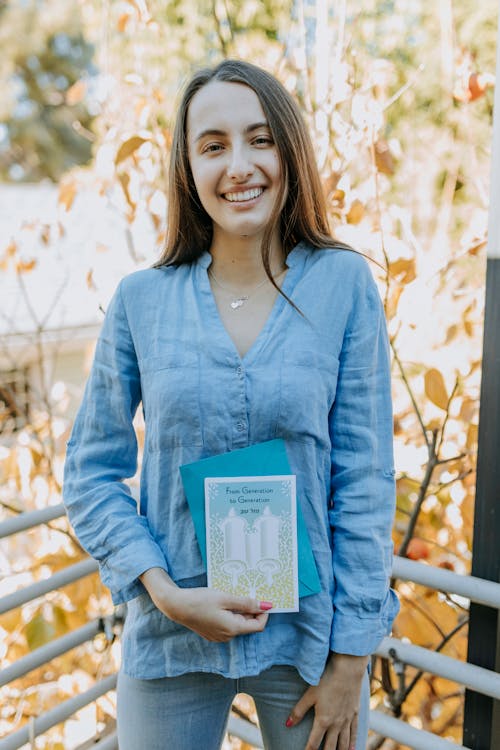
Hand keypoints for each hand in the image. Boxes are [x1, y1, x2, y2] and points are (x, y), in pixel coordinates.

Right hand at [140, 567, 270, 641]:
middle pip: (248, 625)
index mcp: (232, 629)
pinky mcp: (212, 634)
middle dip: (250, 610)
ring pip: (238, 624)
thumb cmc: (200, 600)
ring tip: (230, 597)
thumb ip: (247, 603)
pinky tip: (222, 604)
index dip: (263, 613)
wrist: (177, 606)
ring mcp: (219, 637)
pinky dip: (230, 615)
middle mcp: (227, 636)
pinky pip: (228, 625)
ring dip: (239, 612)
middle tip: (244, 593)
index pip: (258, 626)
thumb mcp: (226, 598)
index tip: (261, 599)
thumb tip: (266, 606)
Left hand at [286, 652, 368, 749]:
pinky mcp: (355, 713)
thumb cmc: (327, 679)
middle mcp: (336, 724)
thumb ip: (298, 711)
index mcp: (323, 721)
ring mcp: (347, 720)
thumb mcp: (310, 694)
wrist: (348, 669)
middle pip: (330, 747)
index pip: (314, 744)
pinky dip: (352, 743)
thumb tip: (287, 724)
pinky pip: (354, 733)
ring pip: (343, 743)